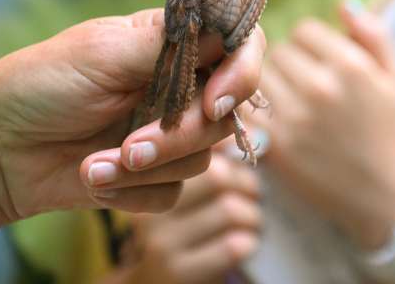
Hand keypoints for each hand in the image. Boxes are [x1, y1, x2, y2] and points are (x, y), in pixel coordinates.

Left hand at [0, 9, 266, 223]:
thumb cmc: (38, 85)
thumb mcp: (103, 54)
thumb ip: (171, 46)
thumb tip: (230, 34)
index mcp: (172, 42)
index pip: (240, 46)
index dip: (241, 74)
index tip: (214, 102)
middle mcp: (177, 85)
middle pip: (225, 113)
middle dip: (178, 136)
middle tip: (132, 145)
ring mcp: (166, 132)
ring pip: (202, 159)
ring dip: (145, 167)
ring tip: (95, 163)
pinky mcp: (151, 178)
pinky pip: (173, 193)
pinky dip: (132, 192)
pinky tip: (92, 177)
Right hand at [117, 142, 262, 283]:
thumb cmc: (176, 227)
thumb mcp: (180, 186)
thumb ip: (198, 153)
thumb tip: (245, 124)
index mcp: (143, 176)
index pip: (196, 146)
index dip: (228, 156)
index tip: (238, 166)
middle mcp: (144, 201)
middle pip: (218, 177)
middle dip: (245, 184)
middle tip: (251, 193)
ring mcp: (158, 239)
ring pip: (231, 209)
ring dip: (251, 216)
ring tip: (247, 219)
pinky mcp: (176, 270)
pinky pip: (233, 245)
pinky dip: (248, 242)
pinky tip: (243, 243)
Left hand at [260, 0, 394, 248]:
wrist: (385, 196)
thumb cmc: (390, 130)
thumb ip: (374, 34)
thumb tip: (342, 2)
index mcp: (350, 65)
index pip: (303, 31)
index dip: (309, 46)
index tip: (318, 63)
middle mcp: (320, 88)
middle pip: (277, 53)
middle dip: (288, 66)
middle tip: (302, 86)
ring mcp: (295, 118)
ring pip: (258, 79)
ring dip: (269, 88)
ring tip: (289, 104)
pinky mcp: (276, 146)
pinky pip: (249, 111)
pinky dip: (257, 115)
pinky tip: (275, 123)